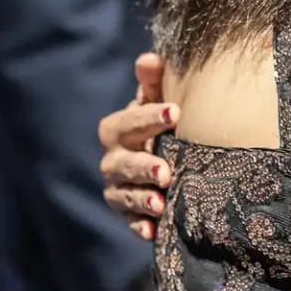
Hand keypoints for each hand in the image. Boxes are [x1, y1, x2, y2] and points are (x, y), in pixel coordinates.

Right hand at [99, 52, 175, 240]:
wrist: (160, 161)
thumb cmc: (161, 124)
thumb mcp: (159, 102)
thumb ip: (155, 82)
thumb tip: (150, 58)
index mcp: (119, 129)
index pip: (128, 122)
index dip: (149, 117)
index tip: (176, 112)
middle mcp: (113, 159)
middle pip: (122, 163)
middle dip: (143, 167)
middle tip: (166, 172)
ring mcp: (118, 188)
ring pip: (124, 195)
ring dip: (142, 199)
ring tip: (162, 203)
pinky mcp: (127, 213)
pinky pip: (131, 222)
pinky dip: (141, 227)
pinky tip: (154, 232)